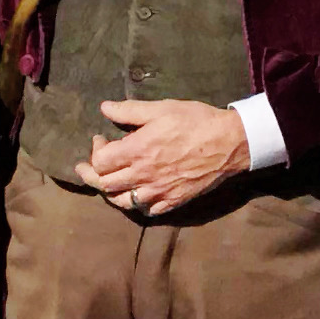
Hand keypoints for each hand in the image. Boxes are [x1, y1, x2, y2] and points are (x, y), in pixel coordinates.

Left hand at [79, 98, 250, 217]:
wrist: (230, 143)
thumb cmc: (196, 121)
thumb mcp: (162, 108)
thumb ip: (130, 110)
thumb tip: (104, 108)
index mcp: (137, 151)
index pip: (101, 161)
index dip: (95, 150)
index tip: (101, 138)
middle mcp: (143, 175)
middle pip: (105, 184)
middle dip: (91, 174)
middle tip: (89, 165)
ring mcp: (158, 192)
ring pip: (122, 202)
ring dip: (110, 192)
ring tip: (108, 183)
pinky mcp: (172, 201)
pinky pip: (146, 210)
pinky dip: (135, 203)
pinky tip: (136, 194)